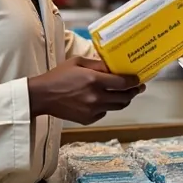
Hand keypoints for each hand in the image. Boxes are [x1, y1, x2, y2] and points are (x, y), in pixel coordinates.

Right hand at [27, 57, 145, 124]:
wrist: (43, 96)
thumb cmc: (59, 76)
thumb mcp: (78, 62)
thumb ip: (98, 65)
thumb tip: (114, 68)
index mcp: (94, 80)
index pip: (123, 83)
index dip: (134, 81)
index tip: (139, 79)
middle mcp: (96, 97)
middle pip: (124, 97)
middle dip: (134, 92)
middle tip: (138, 87)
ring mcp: (93, 110)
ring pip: (117, 107)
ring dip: (124, 100)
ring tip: (124, 94)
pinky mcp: (88, 119)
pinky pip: (104, 113)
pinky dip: (107, 107)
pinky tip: (102, 100)